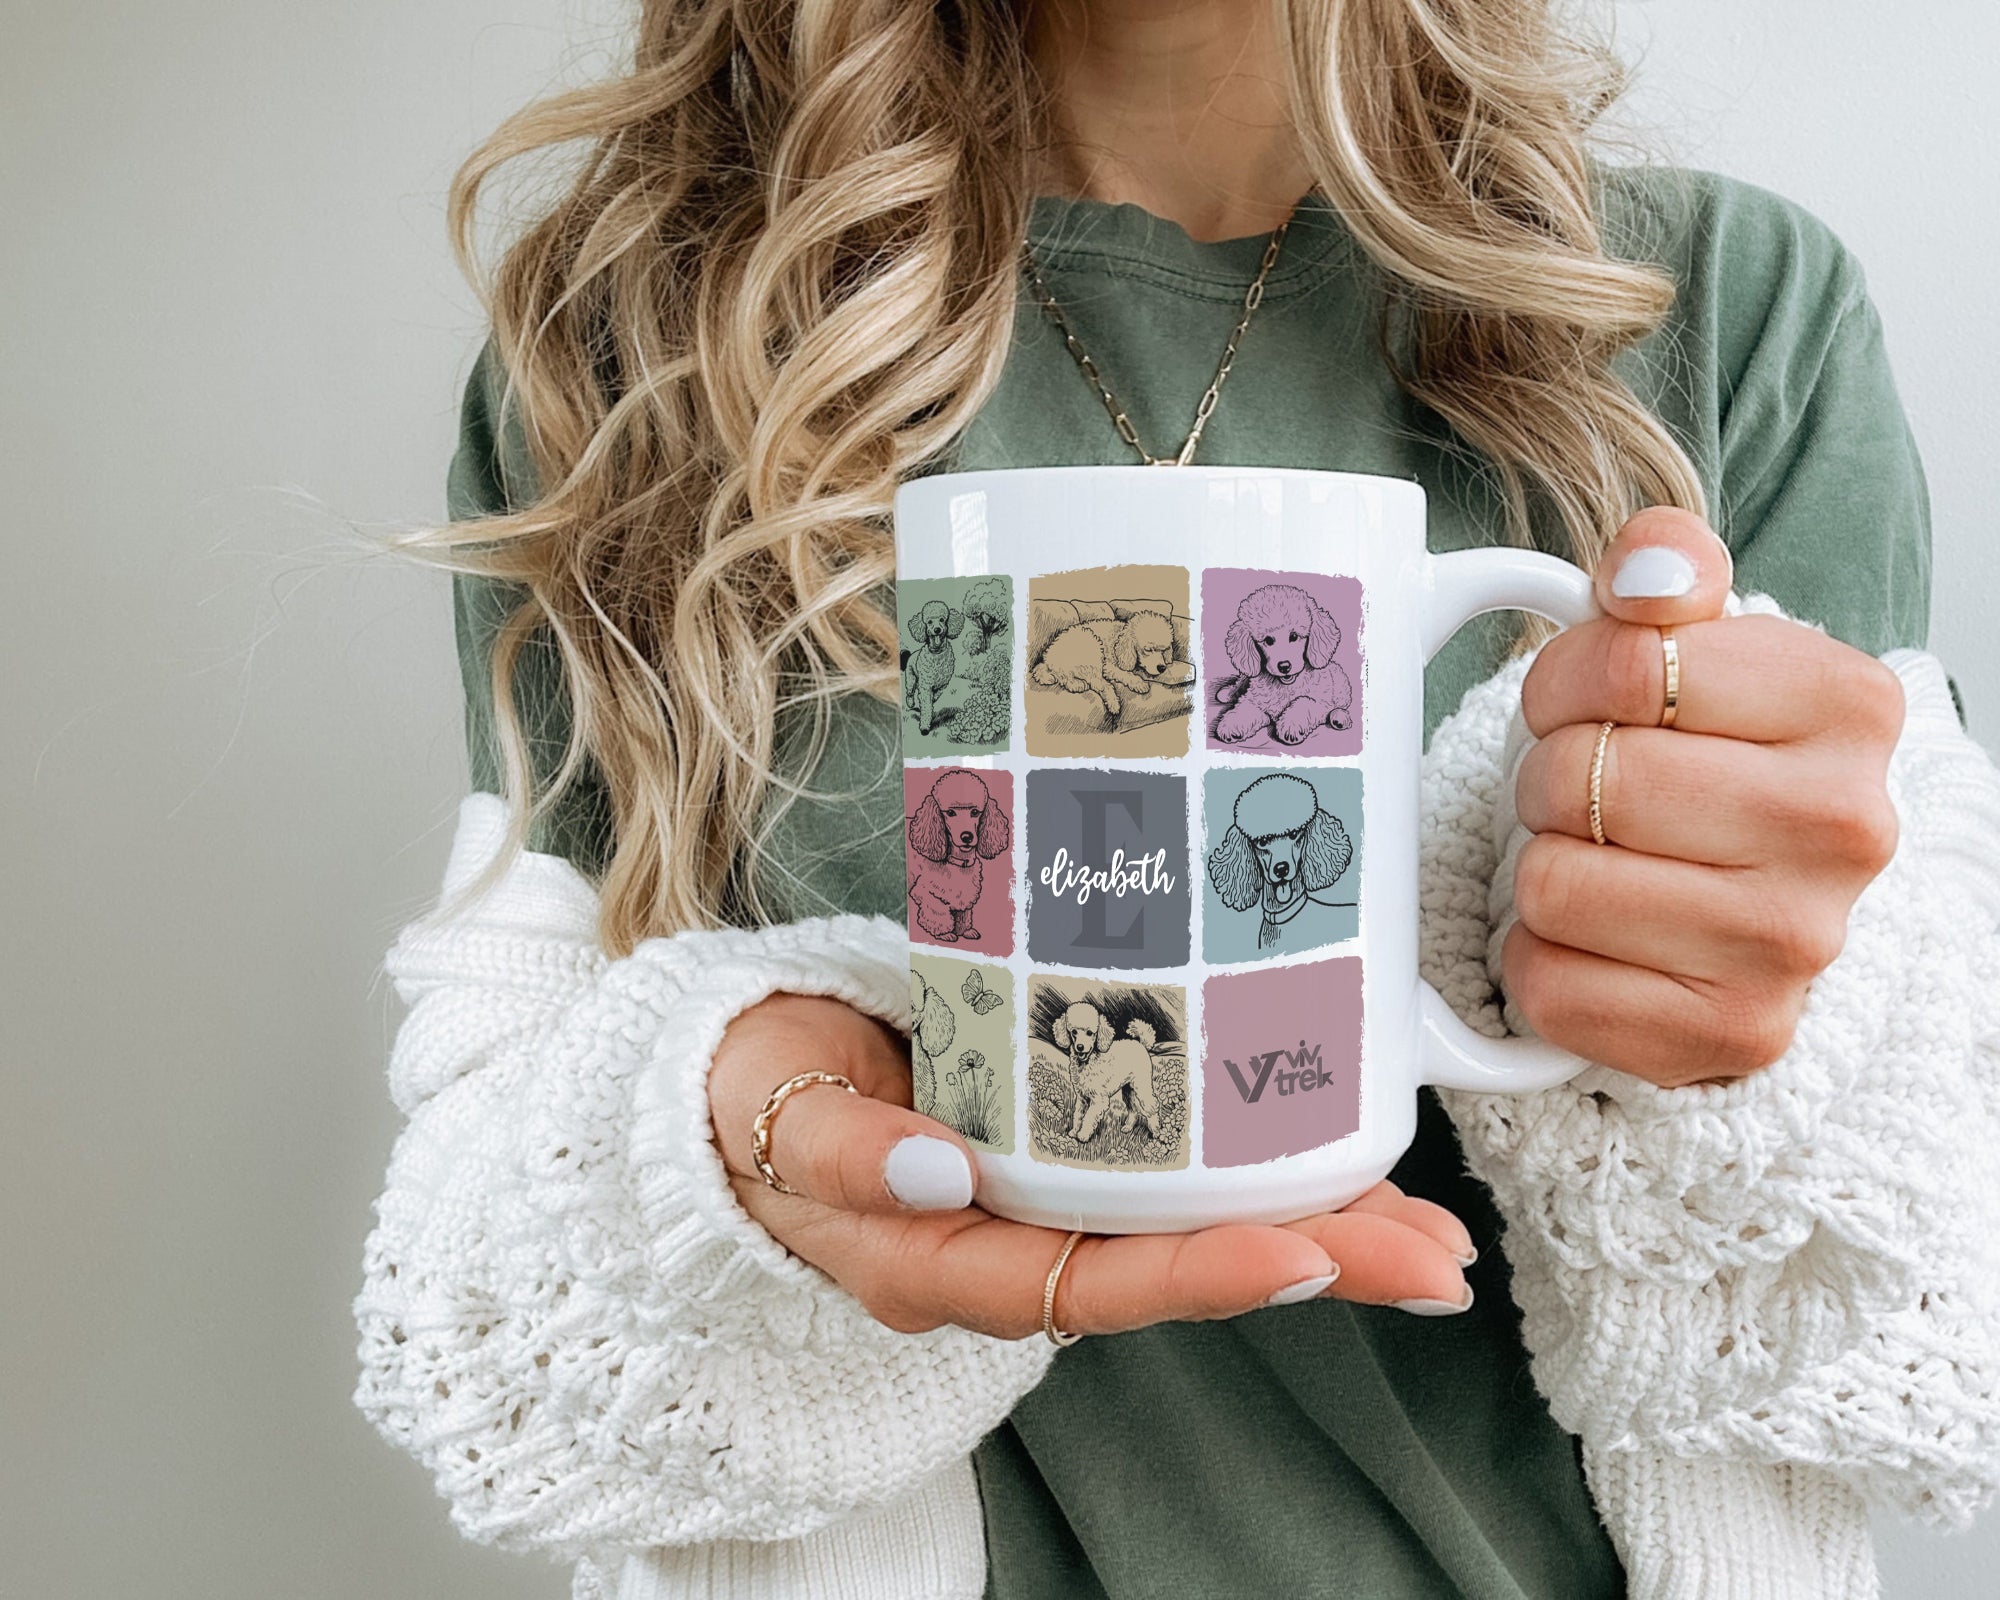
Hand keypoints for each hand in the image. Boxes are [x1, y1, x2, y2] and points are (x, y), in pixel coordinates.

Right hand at [708, 994, 1477, 1336]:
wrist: (743, 1081)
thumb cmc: (757, 1104)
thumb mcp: (778, 1124)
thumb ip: (846, 1152)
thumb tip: (940, 1170)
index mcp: (948, 1261)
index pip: (1092, 1283)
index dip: (1202, 1273)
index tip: (1308, 1252)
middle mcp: (1017, 1246)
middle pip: (1178, 1267)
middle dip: (1313, 1262)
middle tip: (1433, 1256)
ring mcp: (1048, 1199)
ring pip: (1195, 1225)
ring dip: (1314, 1223)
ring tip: (1427, 1224)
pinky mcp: (1064, 1143)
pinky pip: (1174, 1169)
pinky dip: (1261, 1166)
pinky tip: (1339, 1150)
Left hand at [1507, 509, 1905, 1086]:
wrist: (1748, 893)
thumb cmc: (1703, 755)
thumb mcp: (1694, 638)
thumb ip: (1664, 565)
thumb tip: (1646, 573)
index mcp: (1848, 705)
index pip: (1623, 664)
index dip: (1567, 681)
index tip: (1591, 704)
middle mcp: (1845, 830)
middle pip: (1581, 778)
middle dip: (1551, 776)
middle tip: (1588, 792)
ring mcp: (1795, 947)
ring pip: (1554, 884)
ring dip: (1544, 867)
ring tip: (1599, 860)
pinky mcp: (1731, 1038)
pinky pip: (1549, 986)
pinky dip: (1541, 960)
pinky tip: (1597, 941)